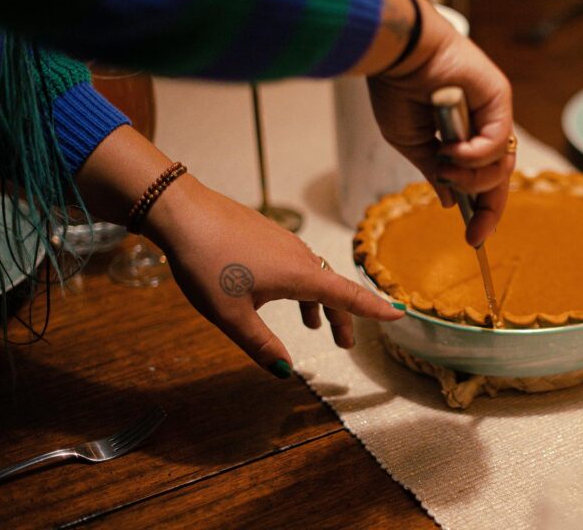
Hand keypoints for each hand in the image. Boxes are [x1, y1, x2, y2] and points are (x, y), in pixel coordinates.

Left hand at [146, 178, 403, 377]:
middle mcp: (300, 256)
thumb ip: (260, 344)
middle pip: (331, 290)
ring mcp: (284, 241)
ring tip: (311, 324)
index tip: (401, 314)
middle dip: (341, 317)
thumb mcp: (230, 315)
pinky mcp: (267, 233)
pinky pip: (295, 263)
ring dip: (317, 302)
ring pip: (312, 276)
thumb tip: (284, 370)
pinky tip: (273, 293)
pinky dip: (298, 285)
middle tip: (343, 345)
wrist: (181, 211)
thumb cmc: (205, 263)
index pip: (348, 296)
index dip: (376, 308)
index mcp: (300, 276)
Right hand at [367, 0, 514, 247]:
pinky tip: (452, 149)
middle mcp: (483, 126)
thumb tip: (448, 201)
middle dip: (488, 209)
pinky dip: (476, 155)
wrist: (395, 55)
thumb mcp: (412, 144)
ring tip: (445, 167)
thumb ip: (435, 172)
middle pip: (499, 179)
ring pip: (501, 166)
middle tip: (473, 231)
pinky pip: (498, 142)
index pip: (483, 181)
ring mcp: (494, 113)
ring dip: (473, 178)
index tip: (473, 239)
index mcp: (464, 137)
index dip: (482, 212)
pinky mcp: (499, 98)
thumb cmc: (396, 91)